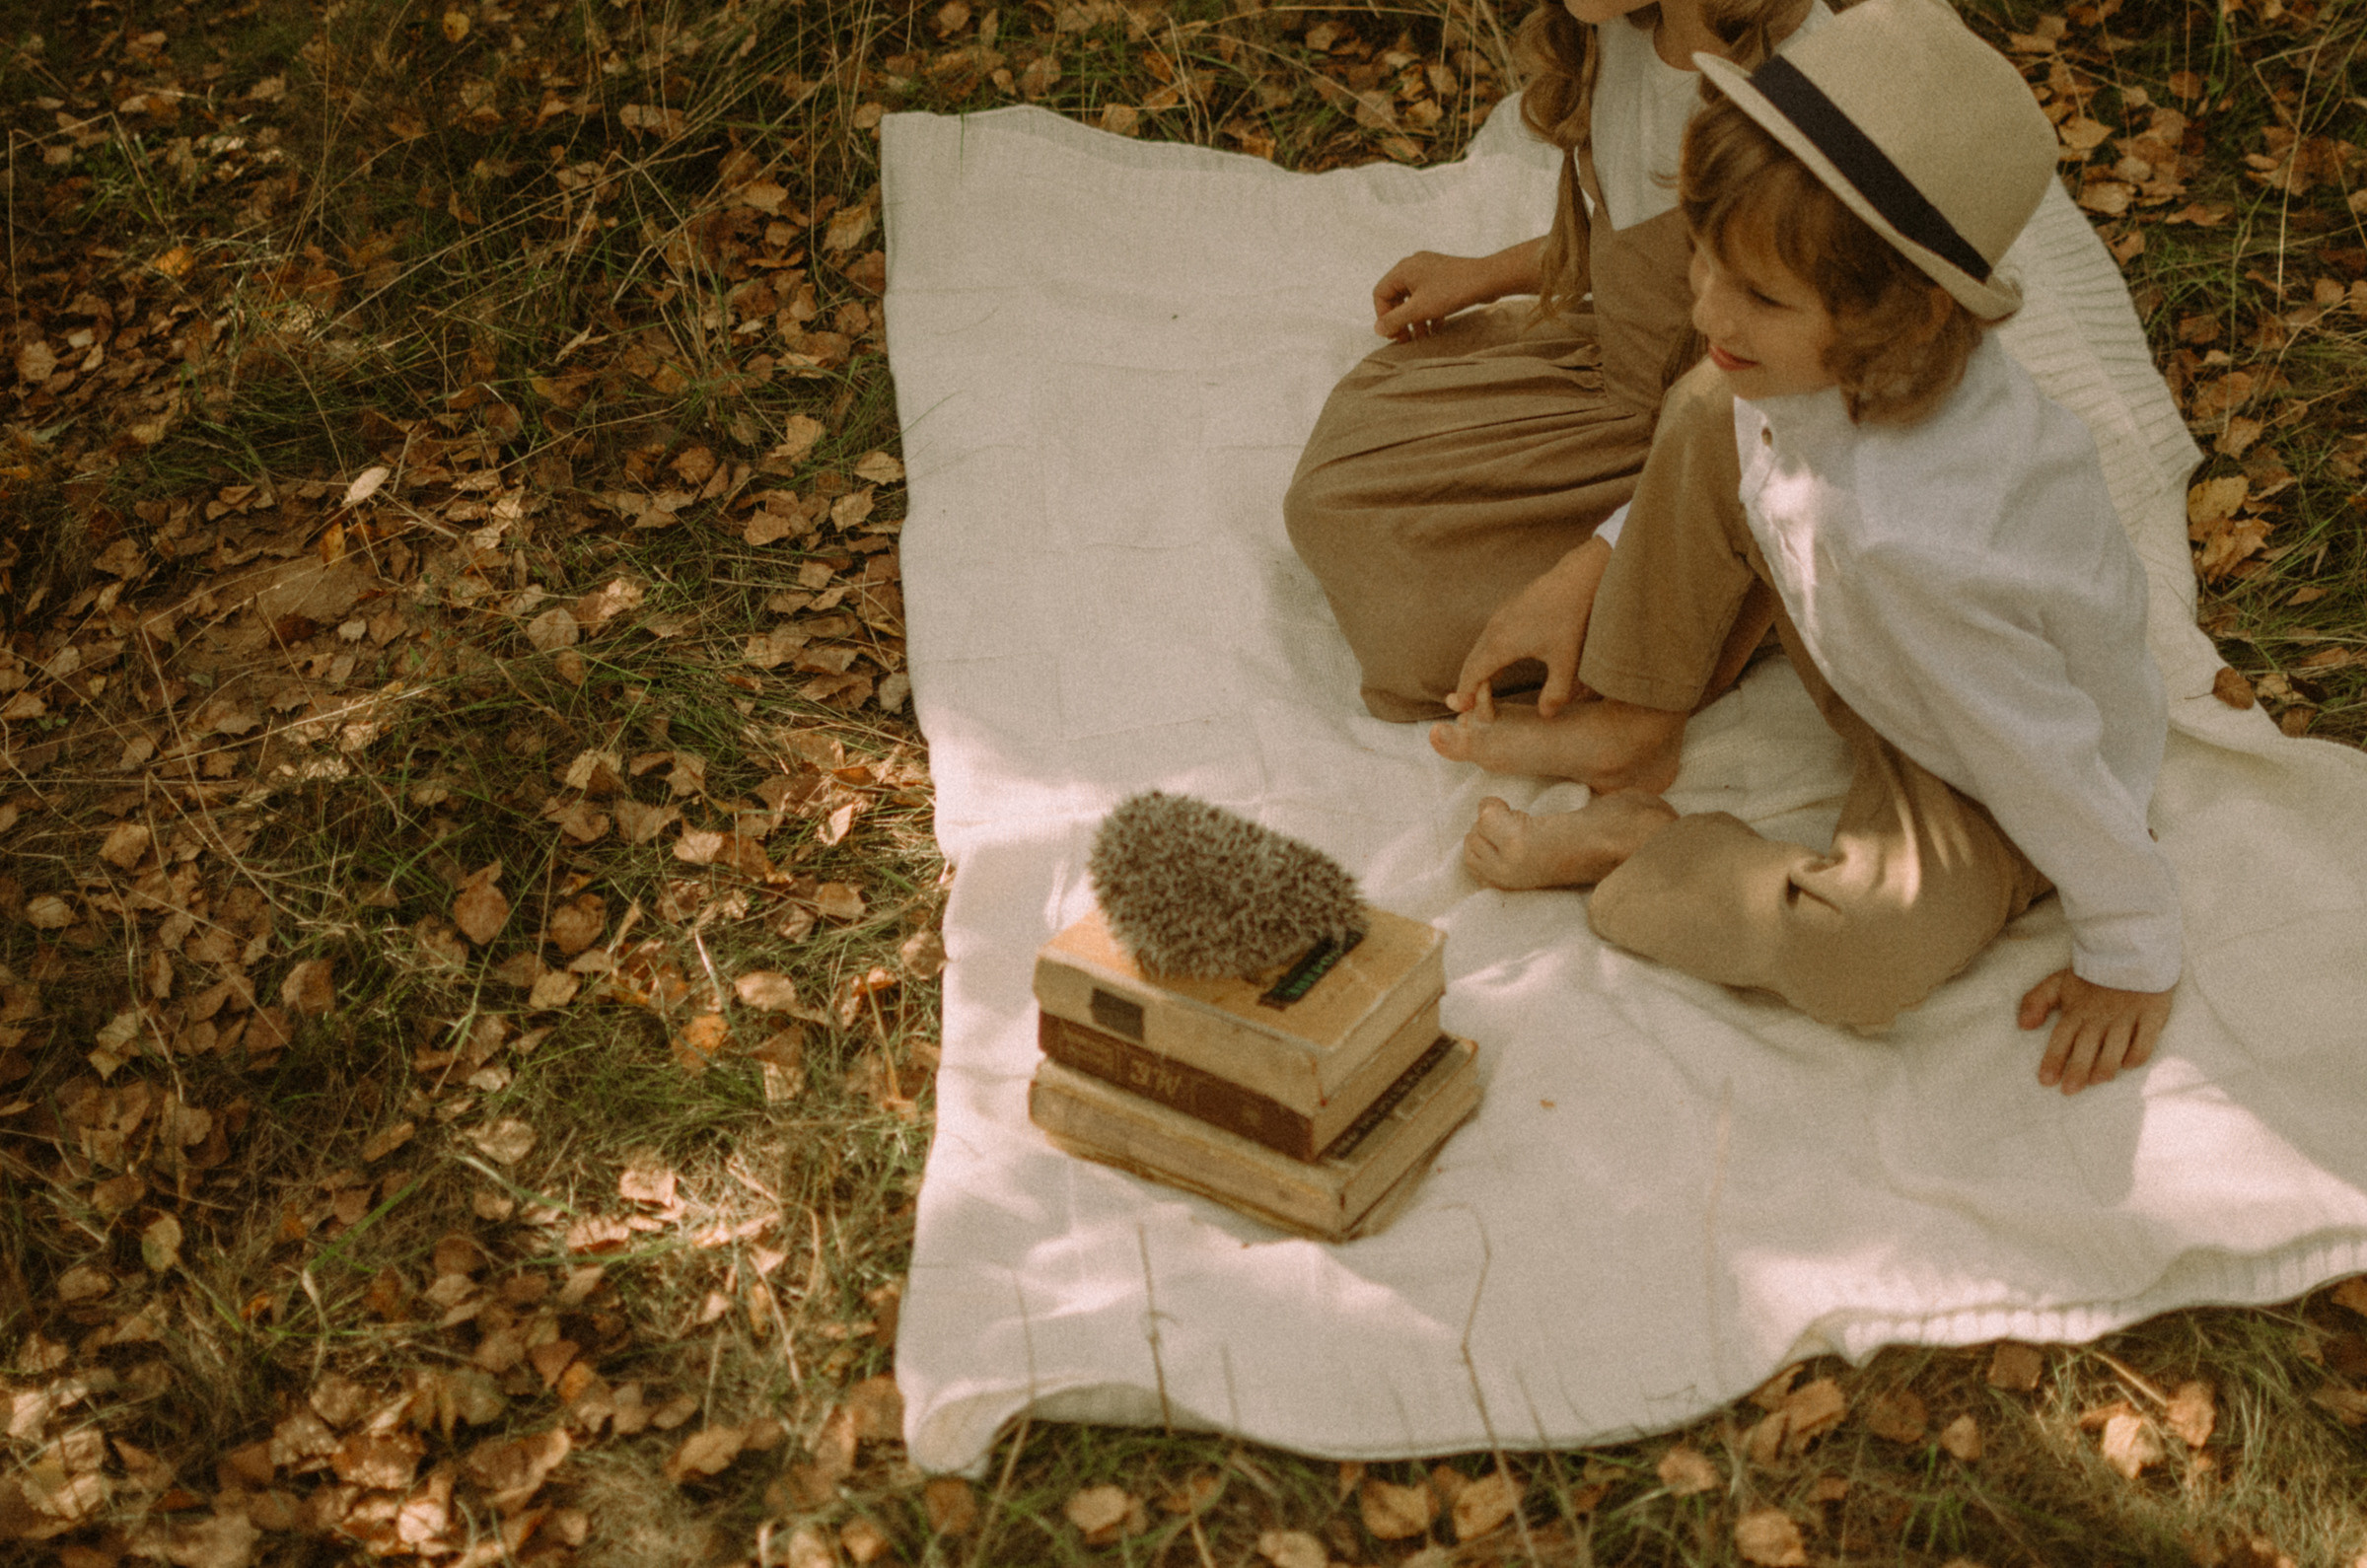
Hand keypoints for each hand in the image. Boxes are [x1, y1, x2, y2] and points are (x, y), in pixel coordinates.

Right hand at [1373, 251, 1494, 340]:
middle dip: (1401, 320)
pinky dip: (1428, 312)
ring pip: (1413, 298)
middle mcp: (1413, 266)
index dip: (1383, 317)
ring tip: (1422, 338)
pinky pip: (1428, 295)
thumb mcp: (1419, 309)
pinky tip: (1436, 328)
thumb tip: (1378, 329)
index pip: (1381, 294)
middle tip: (1406, 340)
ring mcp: (1429, 269)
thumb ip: (1395, 320)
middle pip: (1396, 297)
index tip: (1394, 334)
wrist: (1487, 278)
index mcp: (1403, 269)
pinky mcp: (1443, 276)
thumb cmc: (1452, 290)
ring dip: (1415, 319)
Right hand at [1447, 535, 1611, 719]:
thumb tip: (1546, 715)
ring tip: (1484, 690)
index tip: (1465, 710)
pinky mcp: (1509, 608)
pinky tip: (1500, 665)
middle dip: (1469, 686)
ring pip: (1479, 649)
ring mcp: (1500, 616)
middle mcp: (1494, 628)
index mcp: (1502, 644)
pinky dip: (1486, 656)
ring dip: (1478, 670)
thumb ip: (1556, 693)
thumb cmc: (1572, 617)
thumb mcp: (1567, 661)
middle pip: (1471, 662)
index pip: (1473, 674)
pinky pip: (1488, 638)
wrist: (1578, 577)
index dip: (1467, 695)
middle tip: (1472, 707)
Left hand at [2018, 968, 2171, 1093]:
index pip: (2062, 1037)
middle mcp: (2100, 1015)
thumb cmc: (2092, 974)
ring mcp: (2127, 1015)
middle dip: (2077, 1069)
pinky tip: (2129, 1065)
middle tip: (2069, 1090)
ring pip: (2115, 1045)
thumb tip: (2022, 1026)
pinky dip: (2138, 1052)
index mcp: (2077, 1009)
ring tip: (2096, 1081)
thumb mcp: (2058, 982)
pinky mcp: (2151, 1013)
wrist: (2131, 950)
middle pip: (2087, 1045)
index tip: (2046, 1081)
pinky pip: (2146, 1037)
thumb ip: (2037, 1001)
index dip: (2053, 1059)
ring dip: (2106, 1064)